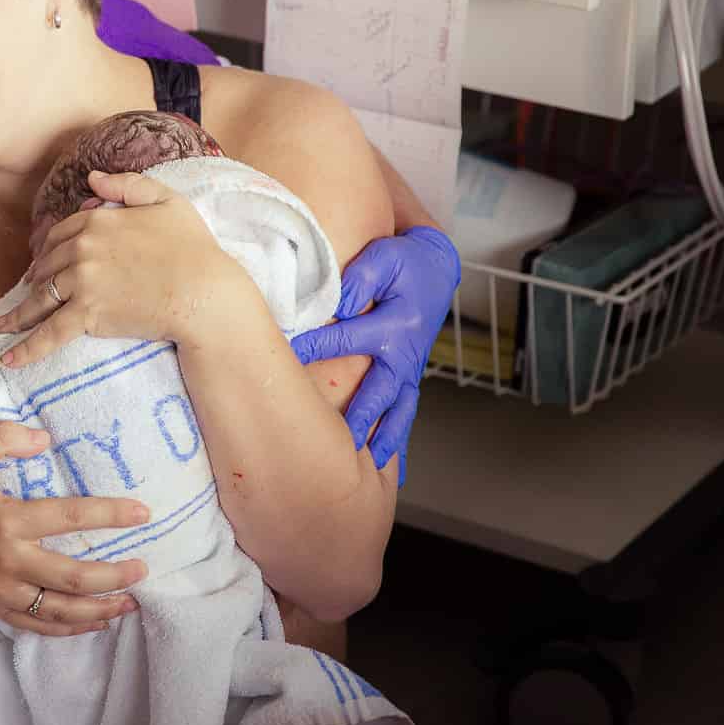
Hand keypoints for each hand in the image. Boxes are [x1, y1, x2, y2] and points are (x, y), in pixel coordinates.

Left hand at [0, 170, 256, 367]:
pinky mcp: (88, 315)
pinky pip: (50, 332)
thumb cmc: (193, 247)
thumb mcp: (166, 200)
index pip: (61, 233)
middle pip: (47, 264)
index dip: (50, 248)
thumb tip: (92, 178)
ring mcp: (82, 282)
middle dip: (35, 279)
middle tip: (28, 293)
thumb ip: (128, 185)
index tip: (44, 260)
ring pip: (41, 298)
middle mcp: (82, 248)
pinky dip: (27, 347)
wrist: (204, 293)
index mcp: (97, 220)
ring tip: (2, 327)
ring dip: (18, 314)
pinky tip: (8, 359)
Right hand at [0, 422, 148, 636]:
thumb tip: (45, 439)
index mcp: (5, 518)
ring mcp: (1, 588)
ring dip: (99, 609)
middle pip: (72, 577)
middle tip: (144, 568)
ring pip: (59, 610)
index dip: (110, 515)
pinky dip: (69, 628)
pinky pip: (38, 625)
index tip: (142, 513)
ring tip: (131, 602)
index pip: (69, 518)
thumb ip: (3, 436)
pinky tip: (96, 622)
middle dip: (113, 575)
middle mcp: (8, 559)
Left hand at [289, 225, 459, 482]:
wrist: (435, 269)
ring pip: (397, 411)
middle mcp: (405, 355)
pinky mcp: (408, 376)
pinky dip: (398, 438)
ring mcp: (409, 370)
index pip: (348, 339)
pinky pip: (404, 413)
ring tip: (368, 465)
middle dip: (357, 417)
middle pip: (378, 391)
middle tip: (337, 443)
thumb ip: (359, 280)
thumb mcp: (384, 258)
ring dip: (383, 438)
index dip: (316, 347)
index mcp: (396, 325)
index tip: (287, 359)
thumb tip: (337, 305)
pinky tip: (390, 465)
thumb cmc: (404, 262)